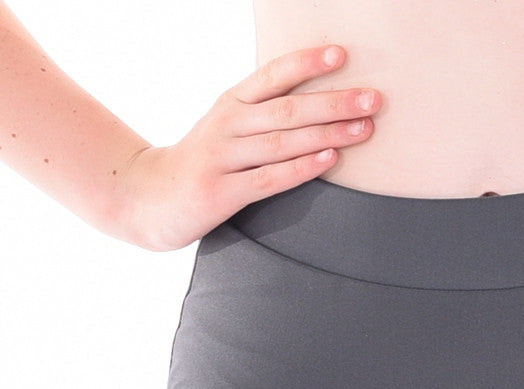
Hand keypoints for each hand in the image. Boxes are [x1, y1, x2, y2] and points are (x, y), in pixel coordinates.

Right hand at [115, 45, 379, 249]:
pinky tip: (329, 161)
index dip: (308, 63)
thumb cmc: (206, 160)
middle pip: (288, 109)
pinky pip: (270, 178)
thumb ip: (266, 112)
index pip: (273, 75)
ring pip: (283, 142)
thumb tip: (323, 100)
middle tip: (373, 100)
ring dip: (328, 134)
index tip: (343, 55)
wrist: (149, 197)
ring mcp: (223, 157)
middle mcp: (227, 124)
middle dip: (335, 102)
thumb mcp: (229, 126)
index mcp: (232, 102)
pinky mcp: (222, 192)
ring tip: (365, 128)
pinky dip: (302, 168)